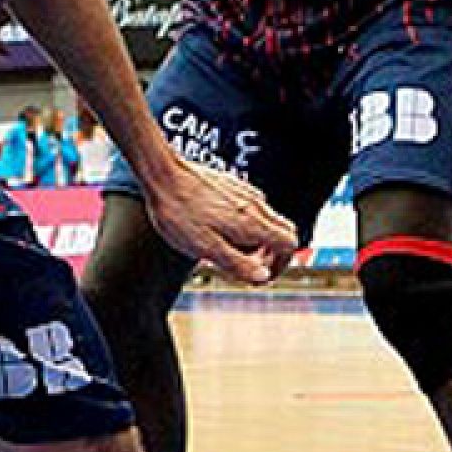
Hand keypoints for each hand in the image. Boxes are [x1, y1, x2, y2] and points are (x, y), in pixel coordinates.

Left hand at [147, 161, 297, 283]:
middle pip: (284, 231)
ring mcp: (244, 192)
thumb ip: (236, 264)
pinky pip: (250, 208)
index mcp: (252, 223)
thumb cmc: (179, 211)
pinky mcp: (232, 185)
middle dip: (272, 253)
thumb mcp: (205, 248)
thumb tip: (262, 277)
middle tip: (248, 265)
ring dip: (256, 239)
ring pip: (267, 219)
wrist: (162, 174)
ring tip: (228, 248)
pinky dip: (245, 224)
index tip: (261, 275)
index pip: (290, 244)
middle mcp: (255, 205)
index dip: (281, 265)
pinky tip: (219, 229)